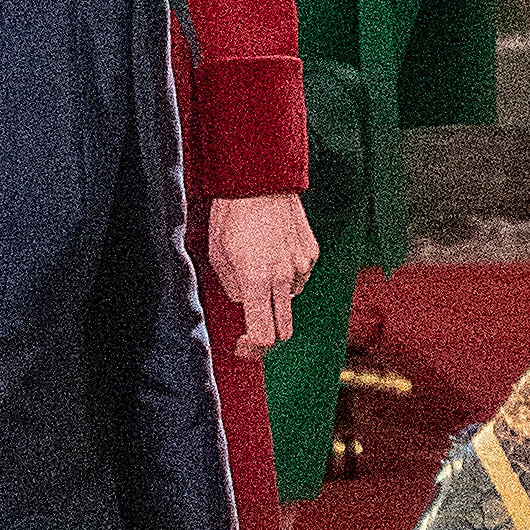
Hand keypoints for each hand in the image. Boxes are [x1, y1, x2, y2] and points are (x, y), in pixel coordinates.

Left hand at [208, 190, 317, 356]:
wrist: (260, 180)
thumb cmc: (231, 215)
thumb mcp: (217, 255)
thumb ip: (233, 288)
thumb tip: (245, 302)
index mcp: (257, 282)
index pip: (263, 336)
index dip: (253, 349)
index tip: (244, 346)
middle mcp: (284, 277)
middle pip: (284, 329)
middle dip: (268, 334)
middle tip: (252, 328)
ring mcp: (302, 264)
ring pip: (291, 298)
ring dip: (277, 296)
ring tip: (259, 267)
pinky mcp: (312, 251)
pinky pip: (300, 274)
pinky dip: (288, 273)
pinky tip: (275, 250)